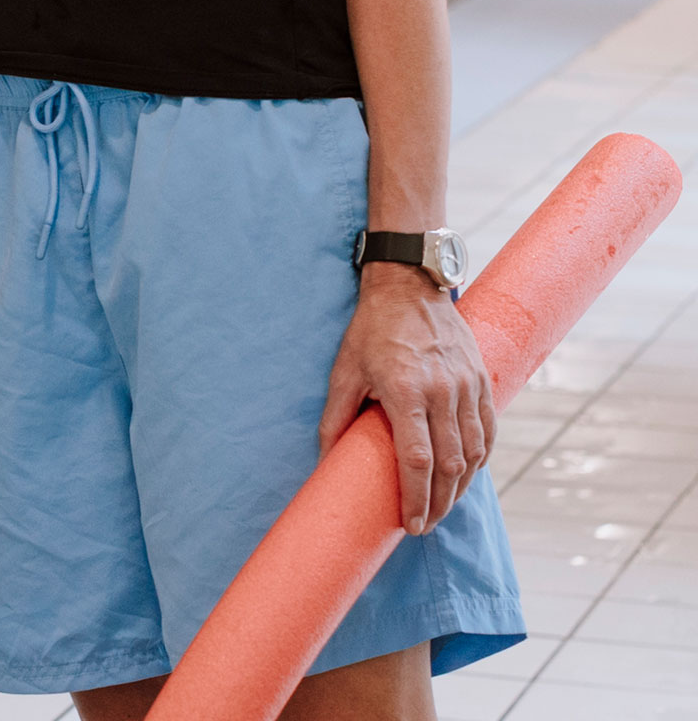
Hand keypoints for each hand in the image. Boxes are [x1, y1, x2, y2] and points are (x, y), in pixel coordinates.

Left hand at [319, 265, 495, 533]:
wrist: (408, 285)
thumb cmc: (371, 329)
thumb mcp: (344, 370)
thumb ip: (335, 417)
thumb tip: (323, 460)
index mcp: (406, 390)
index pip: (417, 460)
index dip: (415, 498)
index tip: (410, 524)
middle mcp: (442, 391)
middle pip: (449, 465)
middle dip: (438, 503)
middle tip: (425, 525)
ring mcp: (466, 386)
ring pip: (474, 454)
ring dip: (461, 488)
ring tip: (443, 506)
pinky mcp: (481, 380)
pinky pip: (487, 431)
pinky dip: (480, 460)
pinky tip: (467, 475)